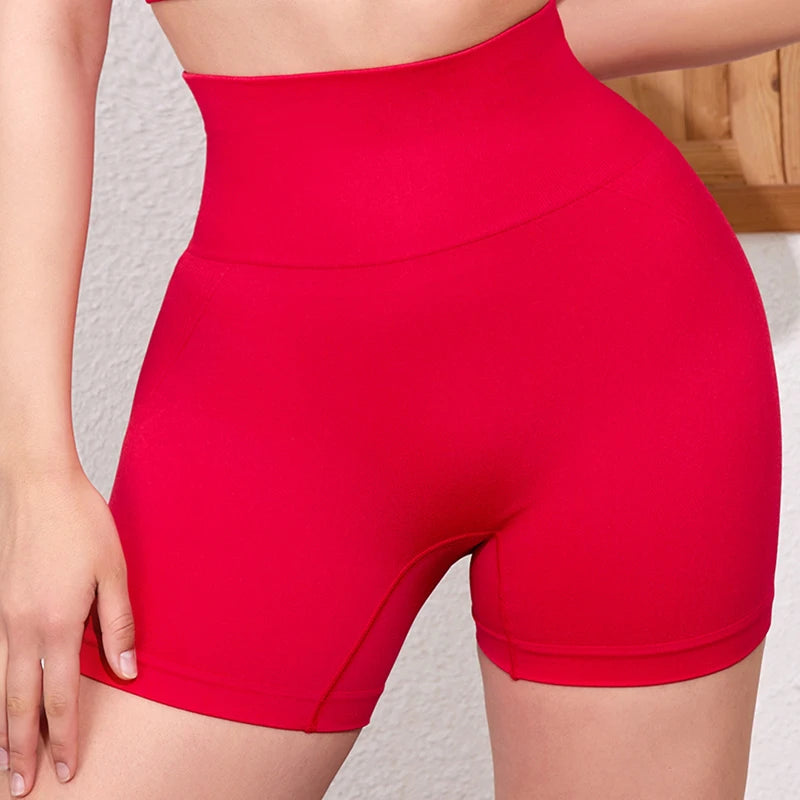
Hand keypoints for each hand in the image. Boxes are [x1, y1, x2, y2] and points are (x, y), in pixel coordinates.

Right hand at [0, 463, 136, 795]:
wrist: (37, 485)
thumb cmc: (82, 524)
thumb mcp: (114, 572)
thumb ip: (118, 626)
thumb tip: (126, 673)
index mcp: (57, 624)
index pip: (58, 698)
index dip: (64, 736)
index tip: (68, 769)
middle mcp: (21, 629)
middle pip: (17, 704)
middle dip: (20, 750)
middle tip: (19, 790)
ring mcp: (2, 617)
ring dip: (0, 727)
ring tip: (4, 762)